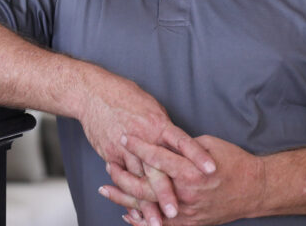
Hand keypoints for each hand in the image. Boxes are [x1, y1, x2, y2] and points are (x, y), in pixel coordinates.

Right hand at [80, 72, 215, 222]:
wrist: (94, 93)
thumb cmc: (125, 96)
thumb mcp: (152, 108)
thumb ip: (166, 130)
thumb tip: (179, 147)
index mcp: (157, 123)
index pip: (181, 141)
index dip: (196, 155)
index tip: (211, 170)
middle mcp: (143, 136)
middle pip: (156, 169)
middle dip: (166, 193)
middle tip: (175, 212)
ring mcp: (125, 147)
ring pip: (137, 180)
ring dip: (146, 203)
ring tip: (156, 222)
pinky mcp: (110, 153)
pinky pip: (121, 178)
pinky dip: (127, 195)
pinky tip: (134, 210)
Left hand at [104, 134, 265, 225]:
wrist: (254, 189)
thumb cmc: (232, 160)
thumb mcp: (205, 144)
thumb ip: (180, 145)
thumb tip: (158, 139)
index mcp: (190, 171)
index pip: (156, 157)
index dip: (137, 146)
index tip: (123, 136)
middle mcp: (186, 194)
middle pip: (145, 186)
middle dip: (123, 175)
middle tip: (108, 163)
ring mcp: (187, 212)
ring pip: (149, 208)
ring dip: (125, 198)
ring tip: (106, 188)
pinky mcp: (190, 223)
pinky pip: (161, 224)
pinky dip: (142, 219)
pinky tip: (127, 212)